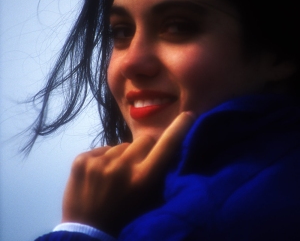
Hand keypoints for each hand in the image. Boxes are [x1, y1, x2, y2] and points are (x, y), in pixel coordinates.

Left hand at [61, 111, 194, 235]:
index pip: (167, 146)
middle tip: (137, 165)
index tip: (189, 115)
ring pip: (120, 146)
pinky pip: (101, 150)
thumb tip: (167, 152)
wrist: (86, 232)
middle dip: (144, 148)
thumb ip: (159, 176)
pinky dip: (102, 160)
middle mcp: (122, 167)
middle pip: (143, 140)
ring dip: (121, 157)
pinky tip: (97, 176)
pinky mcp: (82, 160)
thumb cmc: (123, 218)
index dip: (179, 129)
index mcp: (143, 179)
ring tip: (112, 177)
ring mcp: (99, 162)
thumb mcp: (148, 201)